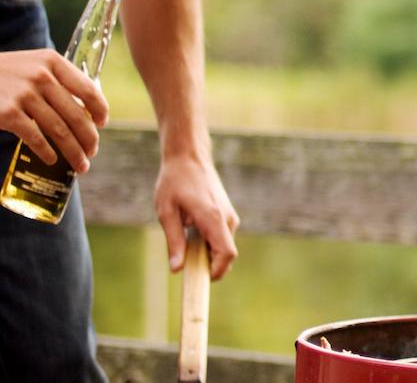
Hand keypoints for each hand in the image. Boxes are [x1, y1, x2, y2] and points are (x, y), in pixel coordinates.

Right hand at [0, 49, 107, 171]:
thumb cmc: (4, 73)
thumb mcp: (33, 65)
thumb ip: (57, 80)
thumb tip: (87, 111)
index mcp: (52, 61)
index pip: (88, 89)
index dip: (99, 109)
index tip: (102, 123)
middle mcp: (41, 76)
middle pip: (76, 115)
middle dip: (89, 138)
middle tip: (92, 152)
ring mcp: (24, 94)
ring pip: (60, 130)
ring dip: (74, 151)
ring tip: (80, 164)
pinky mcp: (8, 112)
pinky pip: (35, 137)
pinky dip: (47, 152)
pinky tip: (52, 159)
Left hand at [154, 154, 239, 279]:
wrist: (189, 157)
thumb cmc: (174, 182)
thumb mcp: (166, 212)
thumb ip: (174, 241)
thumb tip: (177, 269)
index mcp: (213, 218)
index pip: (227, 253)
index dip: (217, 271)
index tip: (199, 280)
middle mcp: (227, 218)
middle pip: (228, 255)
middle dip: (211, 267)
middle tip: (187, 266)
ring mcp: (230, 216)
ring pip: (225, 247)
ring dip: (209, 255)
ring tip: (186, 244)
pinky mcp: (227, 214)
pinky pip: (223, 237)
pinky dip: (210, 245)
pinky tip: (192, 234)